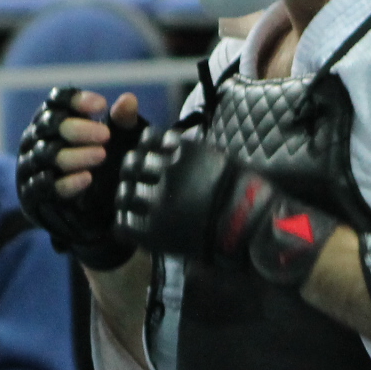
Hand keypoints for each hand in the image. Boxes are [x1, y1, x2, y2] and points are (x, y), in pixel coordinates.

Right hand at [17, 87, 145, 270]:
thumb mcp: (112, 140)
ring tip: (102, 155)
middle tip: (106, 136)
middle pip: (50, 124)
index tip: (102, 106)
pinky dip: (67, 181)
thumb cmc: (94, 161)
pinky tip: (87, 178)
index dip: (76, 100)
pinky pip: (46, 185)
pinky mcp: (31, 192)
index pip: (56, 101)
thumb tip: (129, 100)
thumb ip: (120, 120)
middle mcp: (34, 137)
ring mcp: (29, 164)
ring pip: (48, 154)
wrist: (80, 209)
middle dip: (79, 128)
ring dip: (76, 154)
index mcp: (50, 119)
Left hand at [114, 129, 338, 286]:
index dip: (144, 149)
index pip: (147, 140)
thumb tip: (163, 142)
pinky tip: (131, 224)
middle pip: (131, 165)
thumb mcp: (212, 157)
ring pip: (124, 194)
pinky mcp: (155, 229)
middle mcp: (166, 173)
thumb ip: (185, 149)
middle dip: (131, 170)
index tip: (147, 156)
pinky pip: (125, 224)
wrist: (246, 224)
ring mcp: (159, 202)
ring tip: (131, 203)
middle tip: (135, 179)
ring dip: (126, 197)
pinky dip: (125, 223)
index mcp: (181, 152)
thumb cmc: (234, 190)